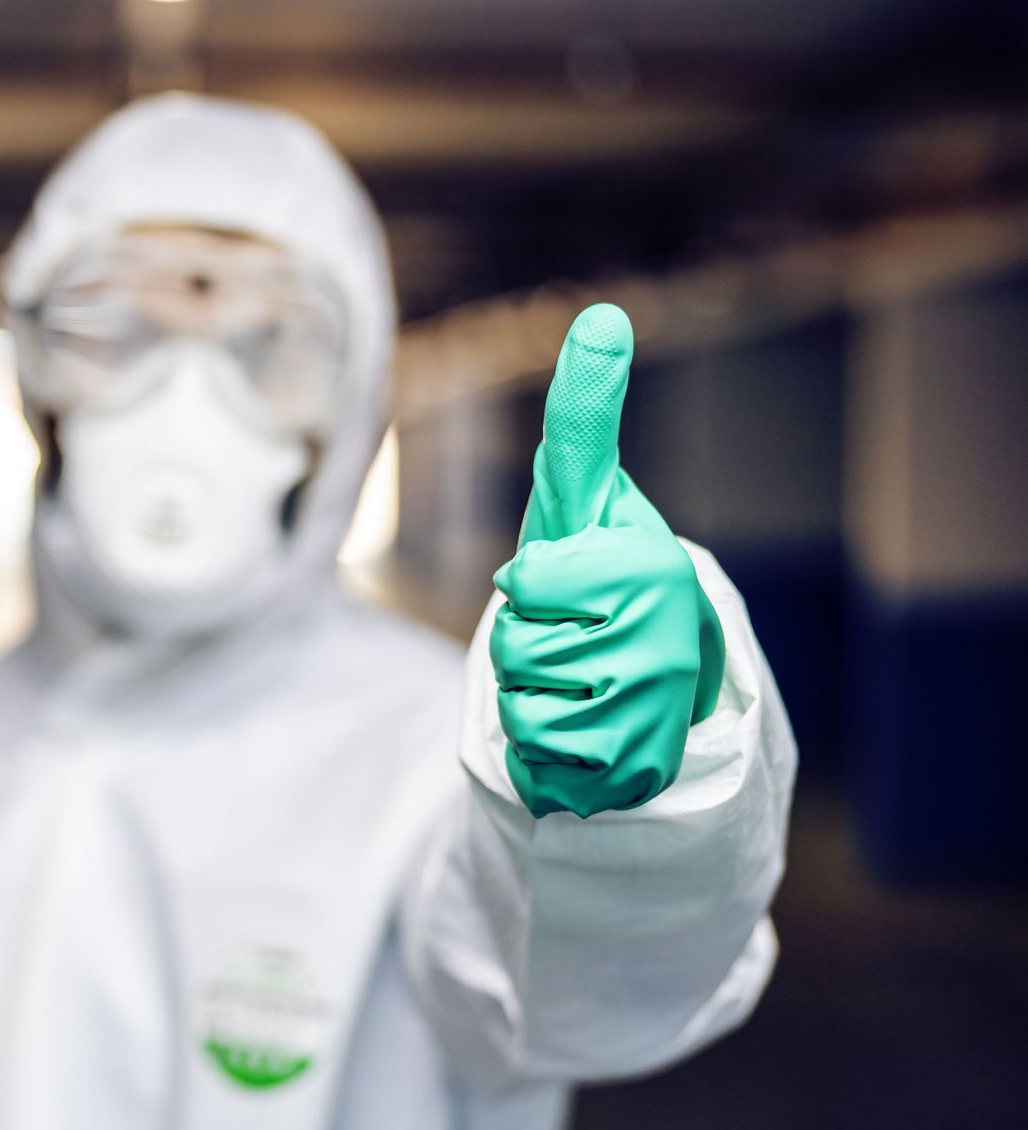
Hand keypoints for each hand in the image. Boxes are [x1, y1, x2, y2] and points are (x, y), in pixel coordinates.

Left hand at [490, 303, 725, 818]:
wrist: (654, 683)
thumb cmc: (601, 576)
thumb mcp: (585, 497)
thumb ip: (585, 417)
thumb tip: (601, 315)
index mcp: (648, 566)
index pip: (524, 583)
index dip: (529, 586)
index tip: (564, 584)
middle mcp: (664, 639)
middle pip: (511, 644)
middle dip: (520, 643)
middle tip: (571, 638)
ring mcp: (653, 710)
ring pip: (518, 702)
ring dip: (528, 695)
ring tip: (579, 682)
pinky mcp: (633, 769)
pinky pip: (534, 755)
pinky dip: (539, 747)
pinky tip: (582, 729)